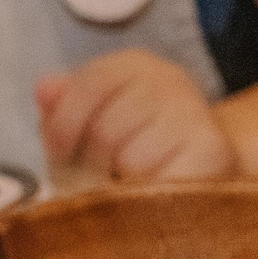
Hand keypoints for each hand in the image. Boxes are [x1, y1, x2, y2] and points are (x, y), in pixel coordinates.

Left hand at [36, 51, 238, 182]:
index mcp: (135, 65)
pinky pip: (160, 179)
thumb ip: (63, 107)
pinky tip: (149, 191)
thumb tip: (45, 89)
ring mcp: (195, 113)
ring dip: (120, 181)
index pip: (92, 83)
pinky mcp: (212, 149)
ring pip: (132, 158)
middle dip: (92, 161)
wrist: (202, 165)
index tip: (57, 152)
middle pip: (107, 126)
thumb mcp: (90, 121)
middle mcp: (170, 80)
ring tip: (124, 183)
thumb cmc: (135, 143)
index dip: (65, 123)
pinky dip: (147, 193)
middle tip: (96, 176)